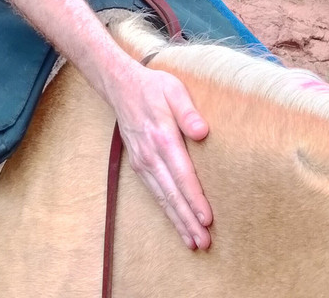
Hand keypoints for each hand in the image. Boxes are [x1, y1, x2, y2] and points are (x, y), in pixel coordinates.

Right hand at [108, 63, 211, 249]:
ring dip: (177, 221)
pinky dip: (166, 211)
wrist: (120, 86)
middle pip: (172, 194)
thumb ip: (188, 111)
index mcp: (163, 138)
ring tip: (193, 242)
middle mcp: (150, 155)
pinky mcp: (138, 165)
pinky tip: (176, 222)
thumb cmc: (153, 87)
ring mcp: (142, 162)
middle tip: (203, 243)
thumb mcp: (174, 90)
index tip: (208, 219)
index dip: (195, 199)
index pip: (182, 175)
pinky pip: (154, 193)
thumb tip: (203, 132)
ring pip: (162, 198)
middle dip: (188, 220)